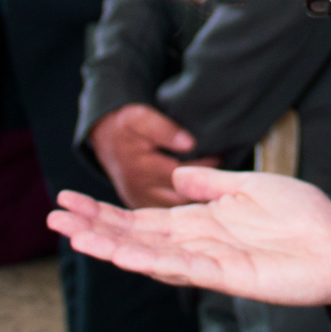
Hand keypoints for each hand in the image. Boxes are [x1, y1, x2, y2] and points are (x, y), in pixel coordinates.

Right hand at [49, 167, 330, 305]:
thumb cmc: (304, 215)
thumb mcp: (250, 187)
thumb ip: (211, 186)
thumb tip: (177, 175)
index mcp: (201, 224)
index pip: (142, 219)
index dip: (106, 212)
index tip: (69, 201)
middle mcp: (198, 246)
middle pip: (136, 238)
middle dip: (95, 228)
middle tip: (53, 218)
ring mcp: (211, 264)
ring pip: (150, 257)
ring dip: (112, 247)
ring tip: (74, 236)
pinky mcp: (230, 278)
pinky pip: (183, 269)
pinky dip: (152, 260)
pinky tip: (124, 253)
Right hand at [90, 103, 220, 208]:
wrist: (105, 142)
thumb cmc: (125, 127)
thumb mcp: (139, 118)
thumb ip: (163, 129)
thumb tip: (189, 143)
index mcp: (141, 171)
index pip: (182, 176)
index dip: (204, 167)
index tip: (219, 157)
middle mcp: (141, 193)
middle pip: (182, 198)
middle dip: (205, 188)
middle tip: (225, 177)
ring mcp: (142, 204)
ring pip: (177, 209)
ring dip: (198, 201)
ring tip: (219, 190)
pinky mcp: (145, 209)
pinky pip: (169, 213)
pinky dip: (186, 208)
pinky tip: (203, 199)